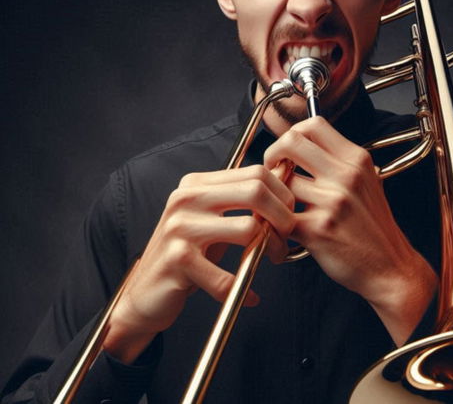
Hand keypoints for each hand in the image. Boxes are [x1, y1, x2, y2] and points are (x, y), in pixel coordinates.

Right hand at [103, 165, 294, 362]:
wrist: (145, 293)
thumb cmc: (188, 255)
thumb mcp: (213, 218)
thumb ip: (242, 200)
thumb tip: (287, 180)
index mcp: (196, 184)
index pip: (255, 173)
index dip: (283, 195)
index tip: (289, 217)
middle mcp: (186, 199)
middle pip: (256, 191)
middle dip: (283, 217)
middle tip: (286, 238)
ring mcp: (180, 228)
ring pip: (249, 229)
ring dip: (270, 250)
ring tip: (271, 261)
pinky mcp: (177, 260)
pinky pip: (227, 277)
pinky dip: (244, 291)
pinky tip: (249, 296)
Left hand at [264, 116, 437, 344]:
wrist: (390, 267)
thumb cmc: (375, 228)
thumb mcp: (368, 182)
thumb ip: (340, 162)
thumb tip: (305, 145)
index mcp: (357, 160)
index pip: (314, 124)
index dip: (293, 133)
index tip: (288, 151)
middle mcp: (346, 176)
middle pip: (292, 142)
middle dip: (273, 154)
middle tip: (273, 171)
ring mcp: (332, 201)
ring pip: (282, 181)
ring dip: (274, 194)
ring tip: (278, 207)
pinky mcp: (317, 229)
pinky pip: (279, 216)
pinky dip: (274, 223)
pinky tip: (281, 229)